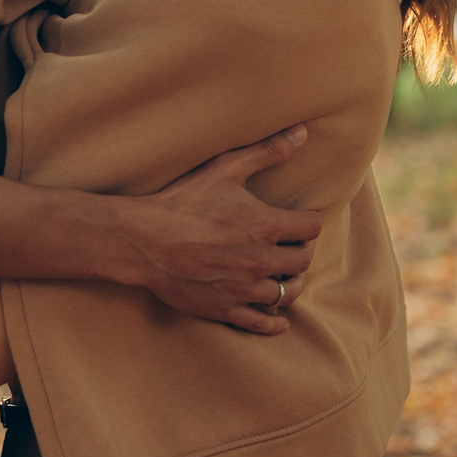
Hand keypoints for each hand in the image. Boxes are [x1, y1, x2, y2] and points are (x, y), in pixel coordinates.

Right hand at [116, 126, 322, 334]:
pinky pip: (262, 323)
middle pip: (302, 261)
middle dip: (300, 251)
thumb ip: (267, 151)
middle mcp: (262, 261)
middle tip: (291, 245)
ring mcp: (245, 290)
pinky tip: (278, 319)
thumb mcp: (226, 169)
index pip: (311, 228)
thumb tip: (302, 133)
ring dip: (291, 283)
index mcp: (267, 226)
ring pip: (288, 293)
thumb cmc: (183, 201)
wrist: (144, 240)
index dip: (308, 221)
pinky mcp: (226, 310)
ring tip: (285, 276)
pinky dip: (275, 322)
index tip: (301, 220)